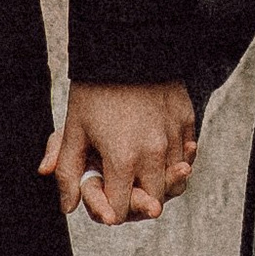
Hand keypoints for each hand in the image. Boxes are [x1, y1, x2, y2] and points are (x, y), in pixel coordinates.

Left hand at [41, 81, 197, 225]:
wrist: (127, 44)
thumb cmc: (95, 88)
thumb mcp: (74, 128)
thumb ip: (67, 171)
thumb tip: (68, 205)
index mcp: (122, 160)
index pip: (119, 211)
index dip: (104, 207)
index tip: (98, 188)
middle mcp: (154, 154)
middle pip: (152, 205)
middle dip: (134, 201)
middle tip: (120, 185)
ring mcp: (175, 138)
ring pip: (175, 184)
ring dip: (157, 182)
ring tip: (140, 168)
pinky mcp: (187, 121)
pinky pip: (187, 156)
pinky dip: (175, 161)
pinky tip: (159, 150)